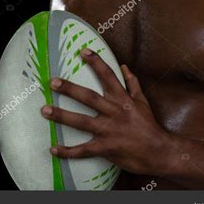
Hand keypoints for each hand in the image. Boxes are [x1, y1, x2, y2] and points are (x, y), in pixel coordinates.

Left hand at [41, 49, 173, 175]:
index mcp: (123, 99)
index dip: (96, 62)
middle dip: (70, 89)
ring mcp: (109, 131)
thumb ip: (132, 83)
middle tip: (53, 82)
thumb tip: (124, 66)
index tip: (83, 51)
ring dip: (62, 116)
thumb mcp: (142, 101)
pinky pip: (84, 150)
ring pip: (82, 122)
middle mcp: (114, 112)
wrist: (159, 152)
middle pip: (89, 98)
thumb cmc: (149, 126)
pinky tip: (53, 149)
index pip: (108, 76)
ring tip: (44, 110)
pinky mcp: (106, 148)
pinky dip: (68, 151)